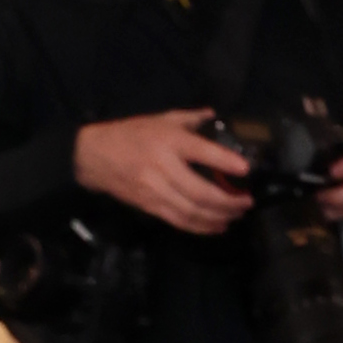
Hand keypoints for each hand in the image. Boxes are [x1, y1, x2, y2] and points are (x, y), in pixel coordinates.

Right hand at [73, 111, 254, 235]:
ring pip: (191, 212)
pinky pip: (178, 221)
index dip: (226, 163)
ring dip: (217, 218)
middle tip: (247, 203)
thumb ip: (190, 118)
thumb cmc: (130, 134)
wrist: (95, 157)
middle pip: (201, 192)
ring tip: (235, 217)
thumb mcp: (160, 118)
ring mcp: (155, 191)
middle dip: (228, 201)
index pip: (203, 152)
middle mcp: (164, 167)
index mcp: (170, 141)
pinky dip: (200, 227)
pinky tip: (216, 227)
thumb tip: (213, 116)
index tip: (247, 170)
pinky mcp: (149, 206)